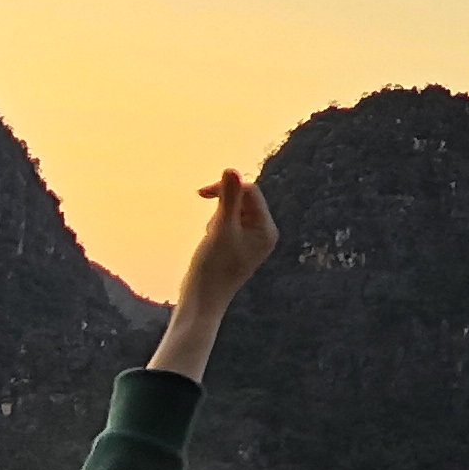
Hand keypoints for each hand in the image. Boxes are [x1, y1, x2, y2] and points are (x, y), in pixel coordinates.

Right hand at [175, 168, 277, 316]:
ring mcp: (251, 239)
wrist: (201, 300)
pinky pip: (225, 222)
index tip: (202, 193)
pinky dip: (214, 228)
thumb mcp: (220, 228)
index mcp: (267, 229)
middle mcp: (264, 233)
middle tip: (212, 231)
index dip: (227, 188)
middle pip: (242, 199)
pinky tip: (210, 247)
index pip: (251, 191)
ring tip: (212, 242)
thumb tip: (232, 169)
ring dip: (216, 218)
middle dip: (221, 208)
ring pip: (230, 210)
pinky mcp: (237, 244)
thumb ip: (228, 198)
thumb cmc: (212, 267)